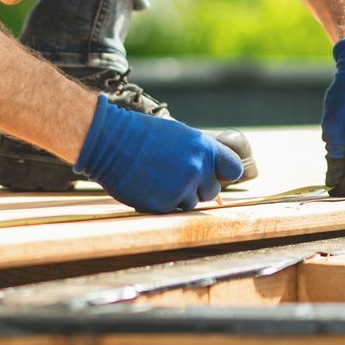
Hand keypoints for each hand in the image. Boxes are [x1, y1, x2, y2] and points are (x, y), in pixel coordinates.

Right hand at [73, 94, 245, 212]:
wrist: (110, 142)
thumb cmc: (142, 135)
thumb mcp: (179, 135)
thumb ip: (199, 153)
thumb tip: (212, 170)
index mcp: (204, 147)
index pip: (234, 169)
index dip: (223, 174)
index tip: (214, 175)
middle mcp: (197, 168)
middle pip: (212, 191)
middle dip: (197, 187)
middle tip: (175, 176)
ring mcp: (181, 187)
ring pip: (192, 203)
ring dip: (179, 196)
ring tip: (158, 178)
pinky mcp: (164, 204)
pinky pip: (172, 210)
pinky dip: (162, 202)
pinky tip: (148, 186)